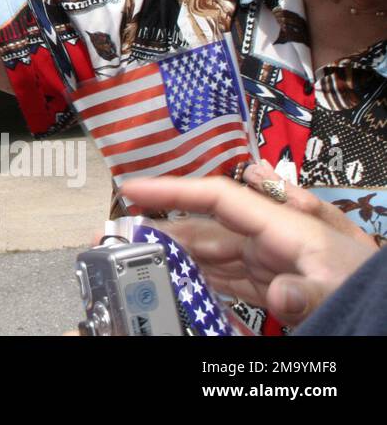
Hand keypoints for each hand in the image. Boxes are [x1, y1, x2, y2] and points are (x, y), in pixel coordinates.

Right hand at [119, 176, 375, 326]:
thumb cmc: (373, 291)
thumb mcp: (345, 286)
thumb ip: (311, 290)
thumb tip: (279, 292)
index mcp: (286, 228)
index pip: (218, 197)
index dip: (172, 190)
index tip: (131, 188)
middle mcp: (273, 241)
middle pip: (206, 227)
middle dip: (162, 228)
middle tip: (119, 236)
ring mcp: (272, 264)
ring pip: (211, 254)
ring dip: (175, 256)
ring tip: (137, 260)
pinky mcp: (275, 288)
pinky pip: (227, 279)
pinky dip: (199, 280)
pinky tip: (179, 285)